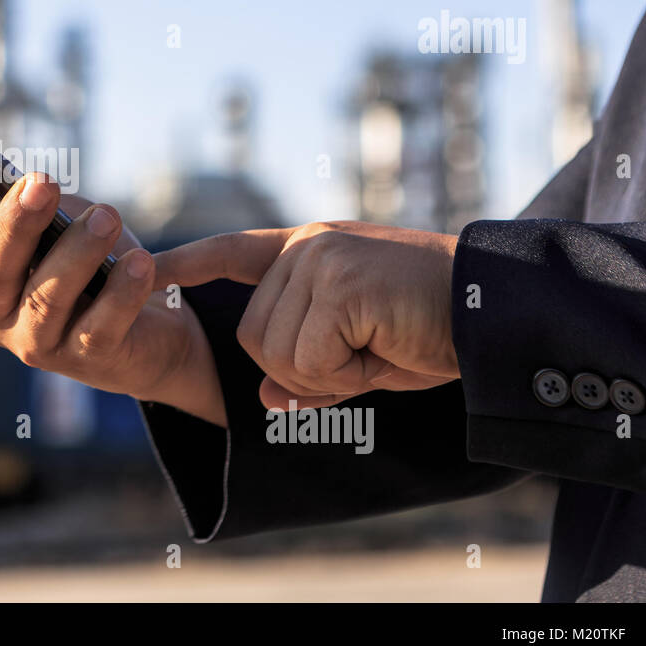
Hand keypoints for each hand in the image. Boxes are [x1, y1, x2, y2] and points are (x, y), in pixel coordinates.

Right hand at [0, 128, 226, 426]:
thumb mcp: (62, 229)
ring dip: (78, 252)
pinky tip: (140, 263)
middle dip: (16, 222)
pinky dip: (122, 291)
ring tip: (107, 217)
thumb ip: (43, 211)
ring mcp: (37, 343)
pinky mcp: (87, 361)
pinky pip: (101, 324)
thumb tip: (38, 192)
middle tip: (43, 181)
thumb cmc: (95, 267)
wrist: (150, 335)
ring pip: (47, 297)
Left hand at [153, 221, 458, 409]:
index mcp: (310, 250)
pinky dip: (344, 376)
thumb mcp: (363, 354)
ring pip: (273, 353)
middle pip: (251, 336)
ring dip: (327, 373)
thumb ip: (309, 372)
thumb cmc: (433, 329)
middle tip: (365, 351)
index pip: (233, 251)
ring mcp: (320, 261)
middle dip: (303, 368)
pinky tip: (384, 346)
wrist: (495, 313)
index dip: (189, 263)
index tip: (150, 267)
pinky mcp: (338, 284)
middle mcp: (308, 247)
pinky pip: (306, 360)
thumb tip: (267, 399)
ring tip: (378, 343)